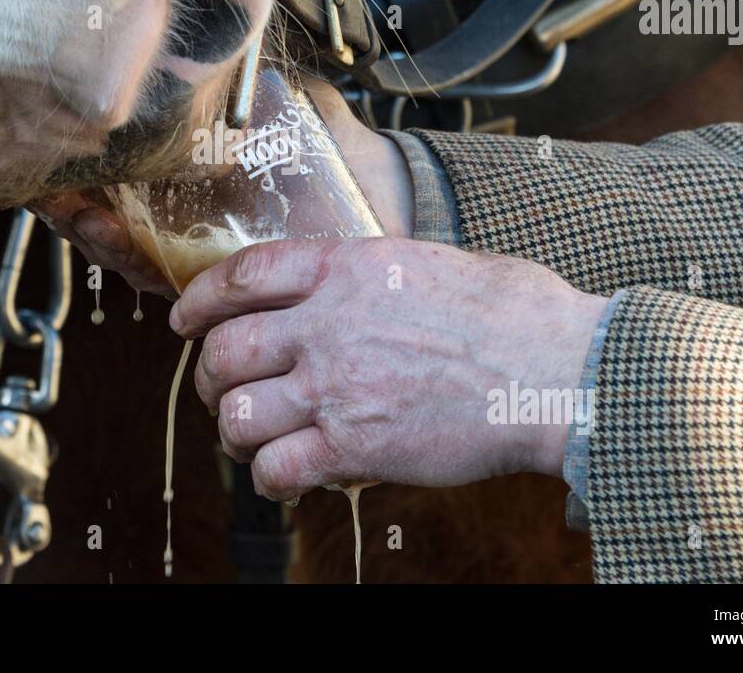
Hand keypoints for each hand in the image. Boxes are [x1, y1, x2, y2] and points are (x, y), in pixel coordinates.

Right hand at [32, 78, 414, 293]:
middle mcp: (184, 217)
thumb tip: (228, 38)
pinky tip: (100, 226)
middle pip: (108, 208)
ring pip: (120, 242)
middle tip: (38, 173)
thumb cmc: (345, 159)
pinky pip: (156, 274)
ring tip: (61, 199)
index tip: (48, 130)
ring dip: (84, 222)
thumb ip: (260, 79)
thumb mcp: (298, 107)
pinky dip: (121, 252)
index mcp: (193, 175)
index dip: (81, 157)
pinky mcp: (213, 285)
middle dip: (66, 193)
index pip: (123, 168)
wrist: (391, 207)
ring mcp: (194, 252)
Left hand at [169, 237, 607, 498]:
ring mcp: (337, 386)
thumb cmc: (513, 314)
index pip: (242, 275)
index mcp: (346, 269)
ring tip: (252, 436)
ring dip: (236, 430)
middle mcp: (328, 324)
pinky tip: (288, 476)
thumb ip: (374, 274)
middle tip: (221, 389)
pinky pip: (276, 467)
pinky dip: (270, 478)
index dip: (200, 300)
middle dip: (209, 375)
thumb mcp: (431, 263)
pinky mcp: (355, 447)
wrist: (557, 370)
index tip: (185, 319)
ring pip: (238, 412)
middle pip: (224, 350)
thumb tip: (354, 288)